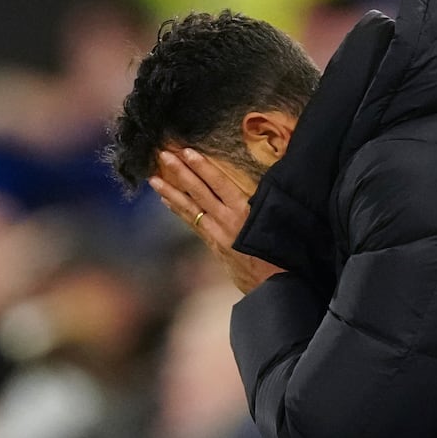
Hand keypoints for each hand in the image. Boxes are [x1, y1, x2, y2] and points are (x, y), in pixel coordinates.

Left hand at [149, 148, 284, 293]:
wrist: (274, 286)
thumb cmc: (282, 253)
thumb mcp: (276, 221)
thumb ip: (264, 201)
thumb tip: (260, 182)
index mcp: (244, 212)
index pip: (219, 184)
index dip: (203, 167)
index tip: (188, 151)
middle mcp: (226, 221)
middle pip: (199, 193)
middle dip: (181, 173)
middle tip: (164, 155)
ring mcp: (217, 235)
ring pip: (190, 209)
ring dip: (171, 193)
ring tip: (154, 179)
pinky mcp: (214, 246)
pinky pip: (192, 225)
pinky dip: (179, 212)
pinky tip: (167, 202)